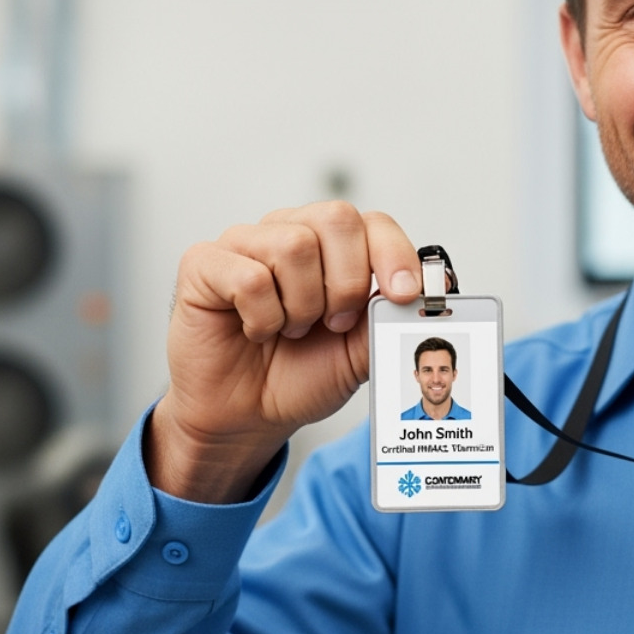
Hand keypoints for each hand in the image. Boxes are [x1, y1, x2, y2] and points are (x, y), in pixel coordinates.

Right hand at [148, 202, 420, 501]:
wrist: (247, 415)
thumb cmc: (299, 374)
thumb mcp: (360, 351)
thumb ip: (389, 317)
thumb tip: (428, 291)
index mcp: (333, 246)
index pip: (373, 222)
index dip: (394, 253)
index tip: (402, 294)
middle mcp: (290, 231)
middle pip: (337, 218)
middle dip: (347, 281)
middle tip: (335, 323)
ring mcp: (245, 242)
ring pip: (294, 246)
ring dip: (301, 306)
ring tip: (289, 329)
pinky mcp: (204, 263)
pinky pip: (249, 276)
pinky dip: (262, 317)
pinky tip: (255, 331)